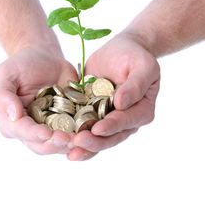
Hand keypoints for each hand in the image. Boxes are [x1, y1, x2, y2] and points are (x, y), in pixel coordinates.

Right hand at [0, 45, 96, 158]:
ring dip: (73, 145)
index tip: (46, 133)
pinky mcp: (69, 126)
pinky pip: (78, 136)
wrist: (44, 58)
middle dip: (56, 144)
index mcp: (12, 123)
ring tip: (83, 139)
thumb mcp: (5, 75)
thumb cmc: (21, 66)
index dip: (34, 134)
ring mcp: (52, 130)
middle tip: (69, 139)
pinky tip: (94, 134)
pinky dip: (86, 138)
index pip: (22, 132)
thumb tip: (13, 115)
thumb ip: (3, 95)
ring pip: (61, 146)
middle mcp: (32, 133)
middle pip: (42, 146)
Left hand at [69, 32, 159, 155]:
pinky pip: (84, 131)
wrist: (120, 50)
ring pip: (97, 140)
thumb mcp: (143, 66)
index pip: (125, 122)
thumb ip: (135, 85)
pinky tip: (61, 144)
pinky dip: (74, 138)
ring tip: (69, 153)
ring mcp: (108, 121)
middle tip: (76, 142)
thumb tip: (121, 104)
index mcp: (141, 112)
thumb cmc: (135, 56)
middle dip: (94, 142)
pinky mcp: (93, 117)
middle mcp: (126, 122)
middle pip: (111, 138)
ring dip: (84, 147)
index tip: (97, 129)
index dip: (111, 127)